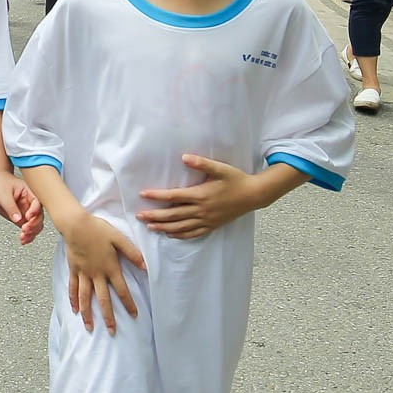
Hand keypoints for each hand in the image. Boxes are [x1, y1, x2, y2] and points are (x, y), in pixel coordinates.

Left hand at [0, 170, 42, 244]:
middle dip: (34, 225)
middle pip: (39, 216)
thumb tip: (18, 219)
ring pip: (36, 225)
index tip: (28, 217)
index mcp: (30, 192)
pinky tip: (23, 239)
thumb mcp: (3, 194)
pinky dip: (28, 235)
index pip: (38, 203)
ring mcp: (27, 211)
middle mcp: (31, 203)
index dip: (35, 211)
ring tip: (23, 237)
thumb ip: (10, 207)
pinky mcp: (22, 218)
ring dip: (32, 233)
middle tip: (25, 229)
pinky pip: (29, 228)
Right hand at [59, 210, 142, 333]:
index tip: (134, 315)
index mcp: (110, 267)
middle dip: (108, 316)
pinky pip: (73, 287)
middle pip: (103, 299)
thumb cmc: (98, 229)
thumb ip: (132, 253)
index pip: (122, 290)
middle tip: (112, 331)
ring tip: (90, 327)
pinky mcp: (74, 269)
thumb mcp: (119, 238)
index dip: (128, 303)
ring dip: (88, 314)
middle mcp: (96, 274)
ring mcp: (83, 273)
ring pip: (86, 297)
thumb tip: (146, 266)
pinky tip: (74, 310)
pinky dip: (73, 299)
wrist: (75, 224)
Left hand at [139, 154, 264, 239]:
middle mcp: (201, 210)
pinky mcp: (212, 226)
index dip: (157, 196)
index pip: (173, 196)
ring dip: (164, 227)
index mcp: (201, 195)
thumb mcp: (220, 168)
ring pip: (181, 226)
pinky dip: (180, 235)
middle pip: (173, 214)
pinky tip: (170, 234)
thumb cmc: (236, 179)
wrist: (253, 195)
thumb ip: (201, 163)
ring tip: (150, 226)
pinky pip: (193, 233)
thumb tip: (184, 157)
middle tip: (139, 215)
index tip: (143, 194)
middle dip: (155, 215)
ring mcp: (206, 220)